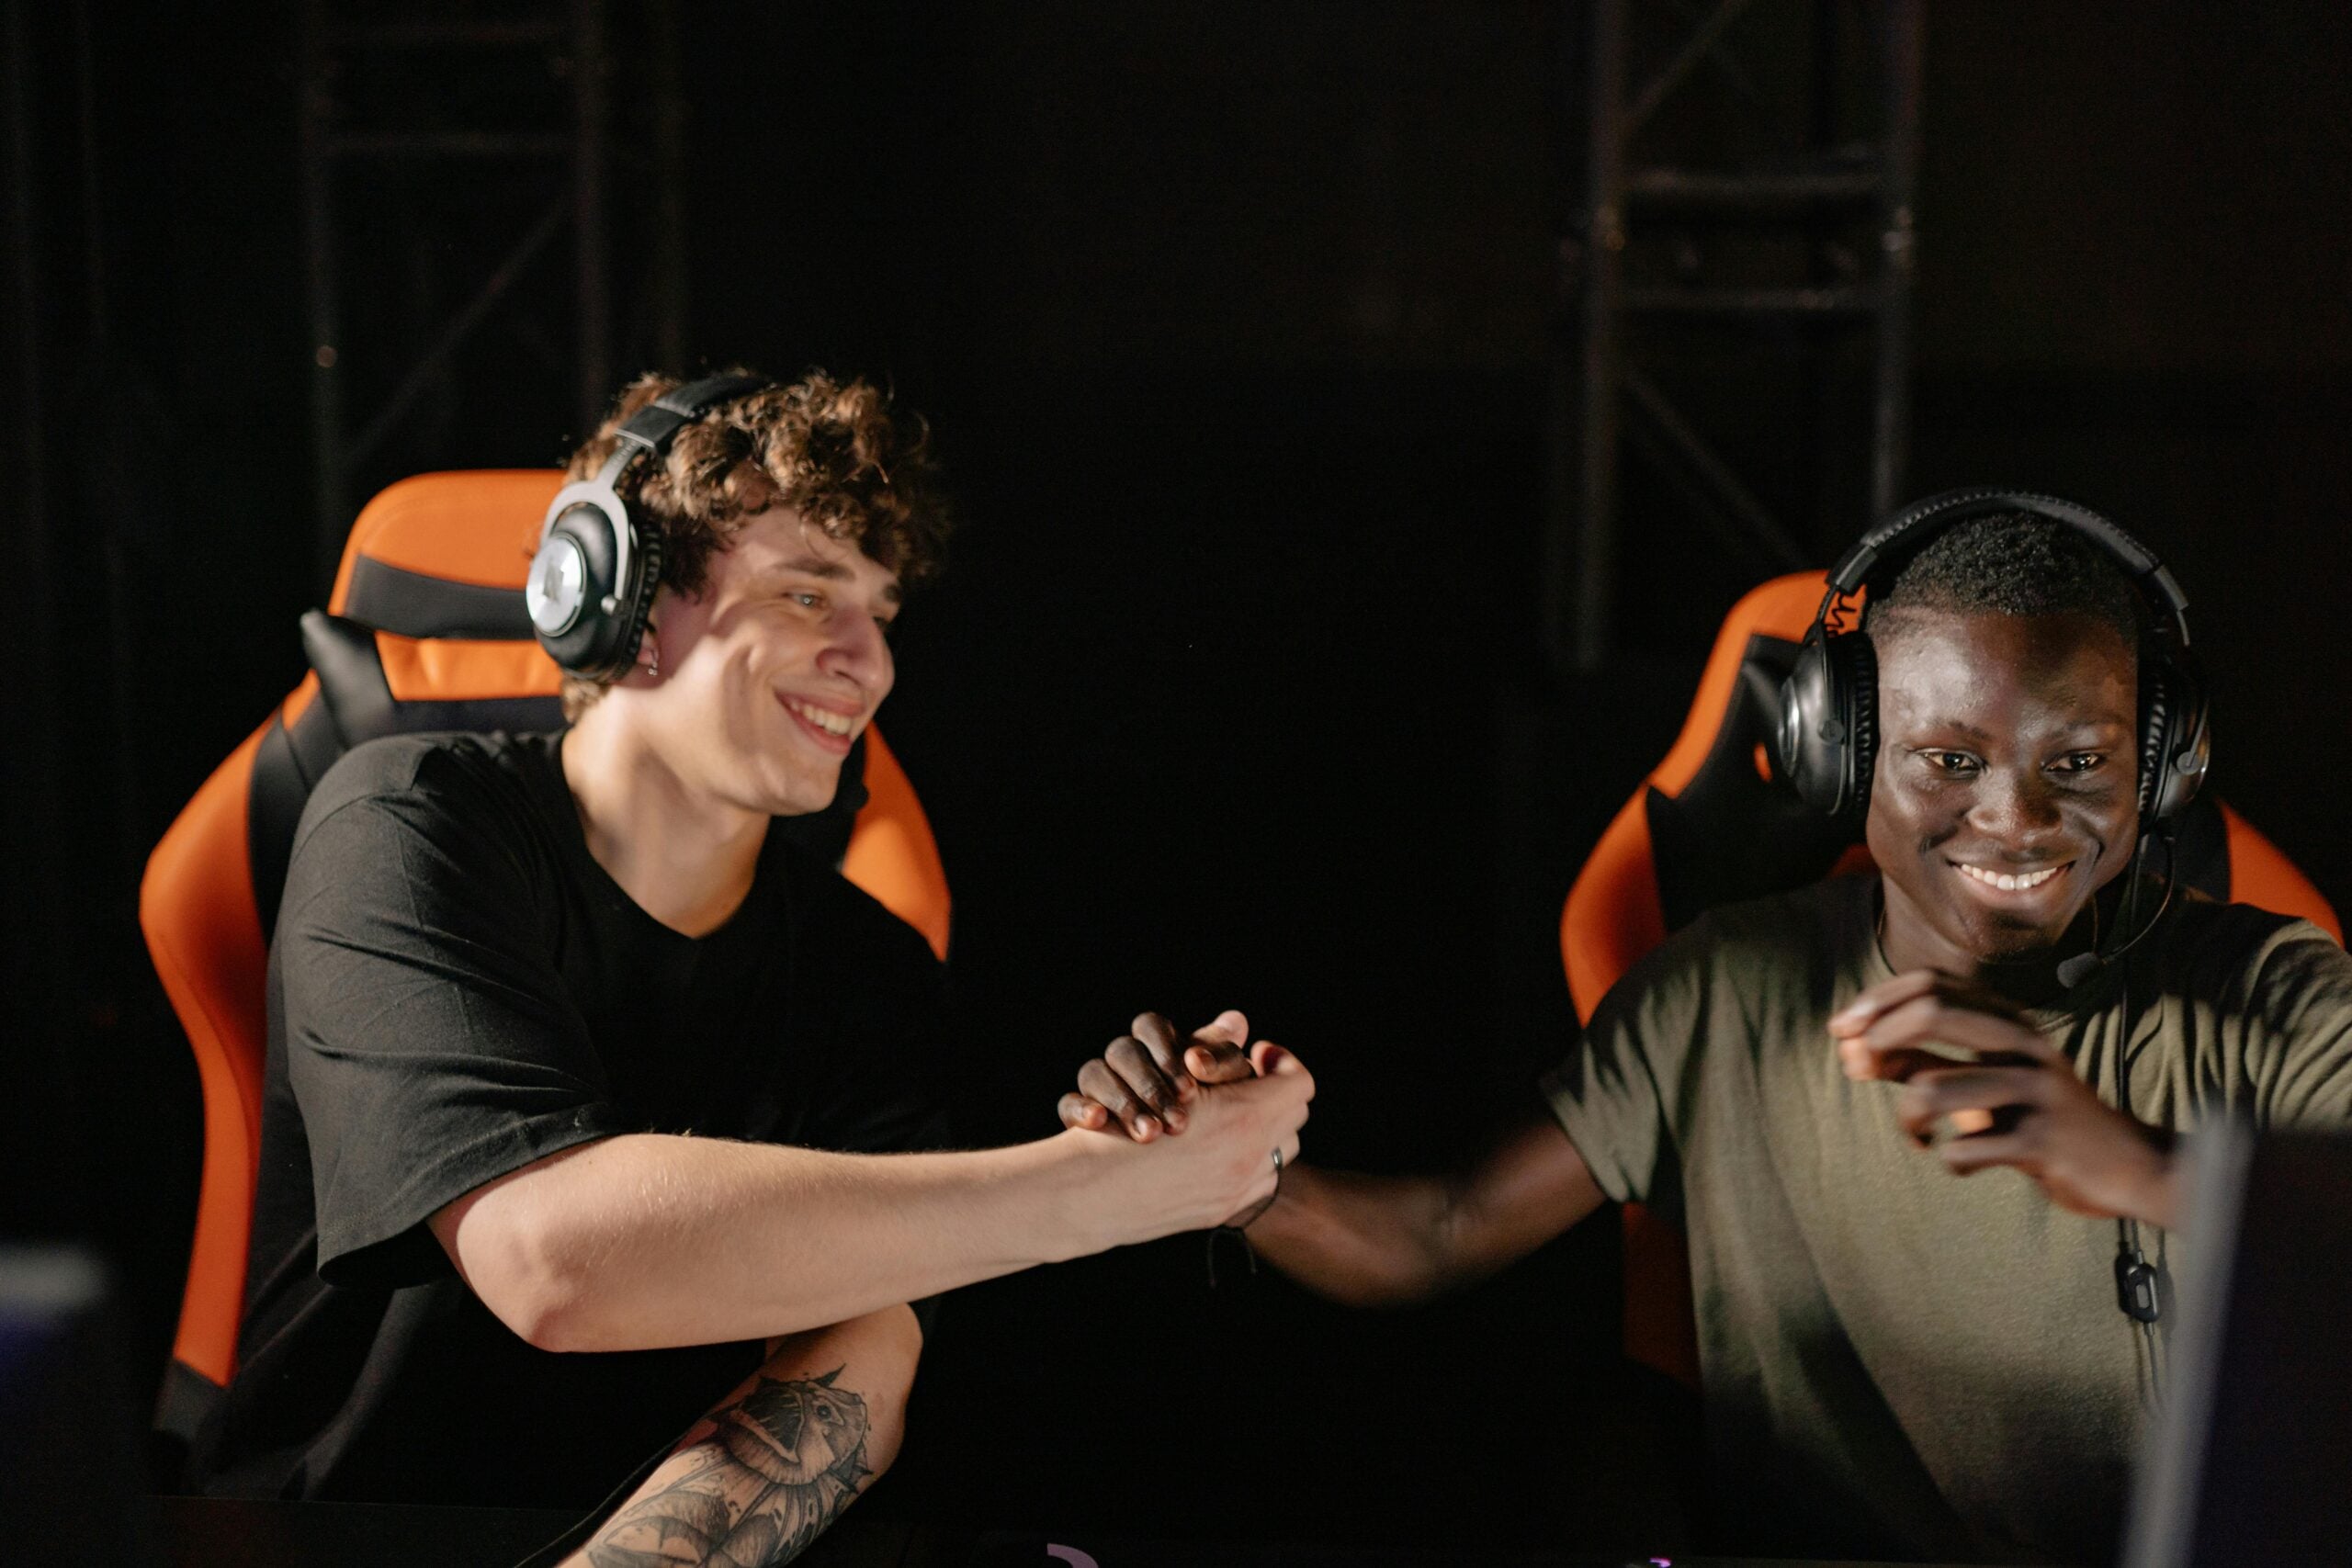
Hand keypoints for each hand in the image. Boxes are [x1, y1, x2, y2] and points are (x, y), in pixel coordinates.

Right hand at [1058, 1010, 1256, 1141]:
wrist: (1187, 1163)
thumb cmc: (1212, 1112)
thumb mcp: (1225, 1086)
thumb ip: (1223, 1056)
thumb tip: (1235, 1022)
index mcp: (1157, 1041)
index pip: (1150, 1027)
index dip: (1167, 1054)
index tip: (1191, 1090)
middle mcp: (1125, 1057)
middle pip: (1123, 1051)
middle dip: (1151, 1087)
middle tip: (1178, 1124)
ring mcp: (1100, 1083)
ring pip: (1095, 1074)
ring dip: (1124, 1102)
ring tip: (1150, 1135)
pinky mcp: (1081, 1113)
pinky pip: (1068, 1103)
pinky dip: (1081, 1110)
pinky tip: (1099, 1122)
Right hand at [1065, 1041, 1313, 1244]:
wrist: (1091, 1192)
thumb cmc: (1121, 1122)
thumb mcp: (1167, 1073)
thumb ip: (1212, 1051)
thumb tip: (1239, 1021)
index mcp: (1245, 1117)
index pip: (1298, 1082)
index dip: (1281, 1061)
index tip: (1259, 1053)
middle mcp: (1250, 1157)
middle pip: (1296, 1114)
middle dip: (1274, 1093)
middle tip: (1246, 1083)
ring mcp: (1238, 1189)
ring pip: (1285, 1149)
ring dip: (1266, 1129)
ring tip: (1235, 1118)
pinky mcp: (1222, 1212)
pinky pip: (1263, 1181)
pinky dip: (1250, 1161)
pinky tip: (1219, 1148)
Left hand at [1831, 970, 2180, 1224]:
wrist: (2124, 1166)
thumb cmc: (2037, 1118)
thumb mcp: (1982, 1080)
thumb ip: (1922, 1063)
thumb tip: (1853, 1051)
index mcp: (2011, 1020)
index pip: (1932, 983)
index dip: (1877, 1001)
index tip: (1840, 1030)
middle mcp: (2025, 1044)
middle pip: (1935, 1012)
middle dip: (1880, 1037)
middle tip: (1857, 1067)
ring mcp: (2035, 1090)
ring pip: (1933, 1089)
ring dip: (1907, 1119)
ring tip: (1918, 1135)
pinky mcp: (2040, 1141)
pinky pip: (1962, 1148)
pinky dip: (1947, 1159)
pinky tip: (1960, 1161)